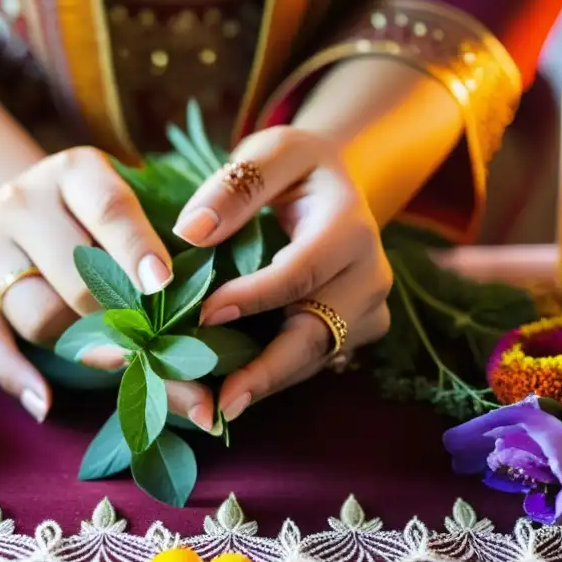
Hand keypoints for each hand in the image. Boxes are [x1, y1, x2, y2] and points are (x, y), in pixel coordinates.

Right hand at [0, 147, 174, 422]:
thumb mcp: (120, 206)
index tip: (162, 286)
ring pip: (40, 315)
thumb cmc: (89, 215)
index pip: (109, 209)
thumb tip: (209, 315)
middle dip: (121, 320)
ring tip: (121, 364)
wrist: (7, 207)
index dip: (137, 249)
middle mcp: (23, 202)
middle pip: (77, 277)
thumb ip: (157, 245)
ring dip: (84, 348)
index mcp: (74, 172)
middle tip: (157, 349)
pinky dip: (16, 375)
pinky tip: (45, 402)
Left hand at [172, 125, 392, 427]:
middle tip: (222, 401)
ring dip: (268, 382)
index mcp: (351, 226)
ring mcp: (368, 309)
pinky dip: (275, 377)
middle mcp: (370, 275)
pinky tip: (234, 391)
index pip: (302, 272)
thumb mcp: (268, 154)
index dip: (255, 297)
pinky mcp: (355, 331)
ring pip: (317, 357)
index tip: (205, 316)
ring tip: (219, 407)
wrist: (331, 184)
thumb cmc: (294, 166)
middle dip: (269, 370)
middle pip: (318, 332)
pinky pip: (314, 361)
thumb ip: (233, 187)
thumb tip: (191, 232)